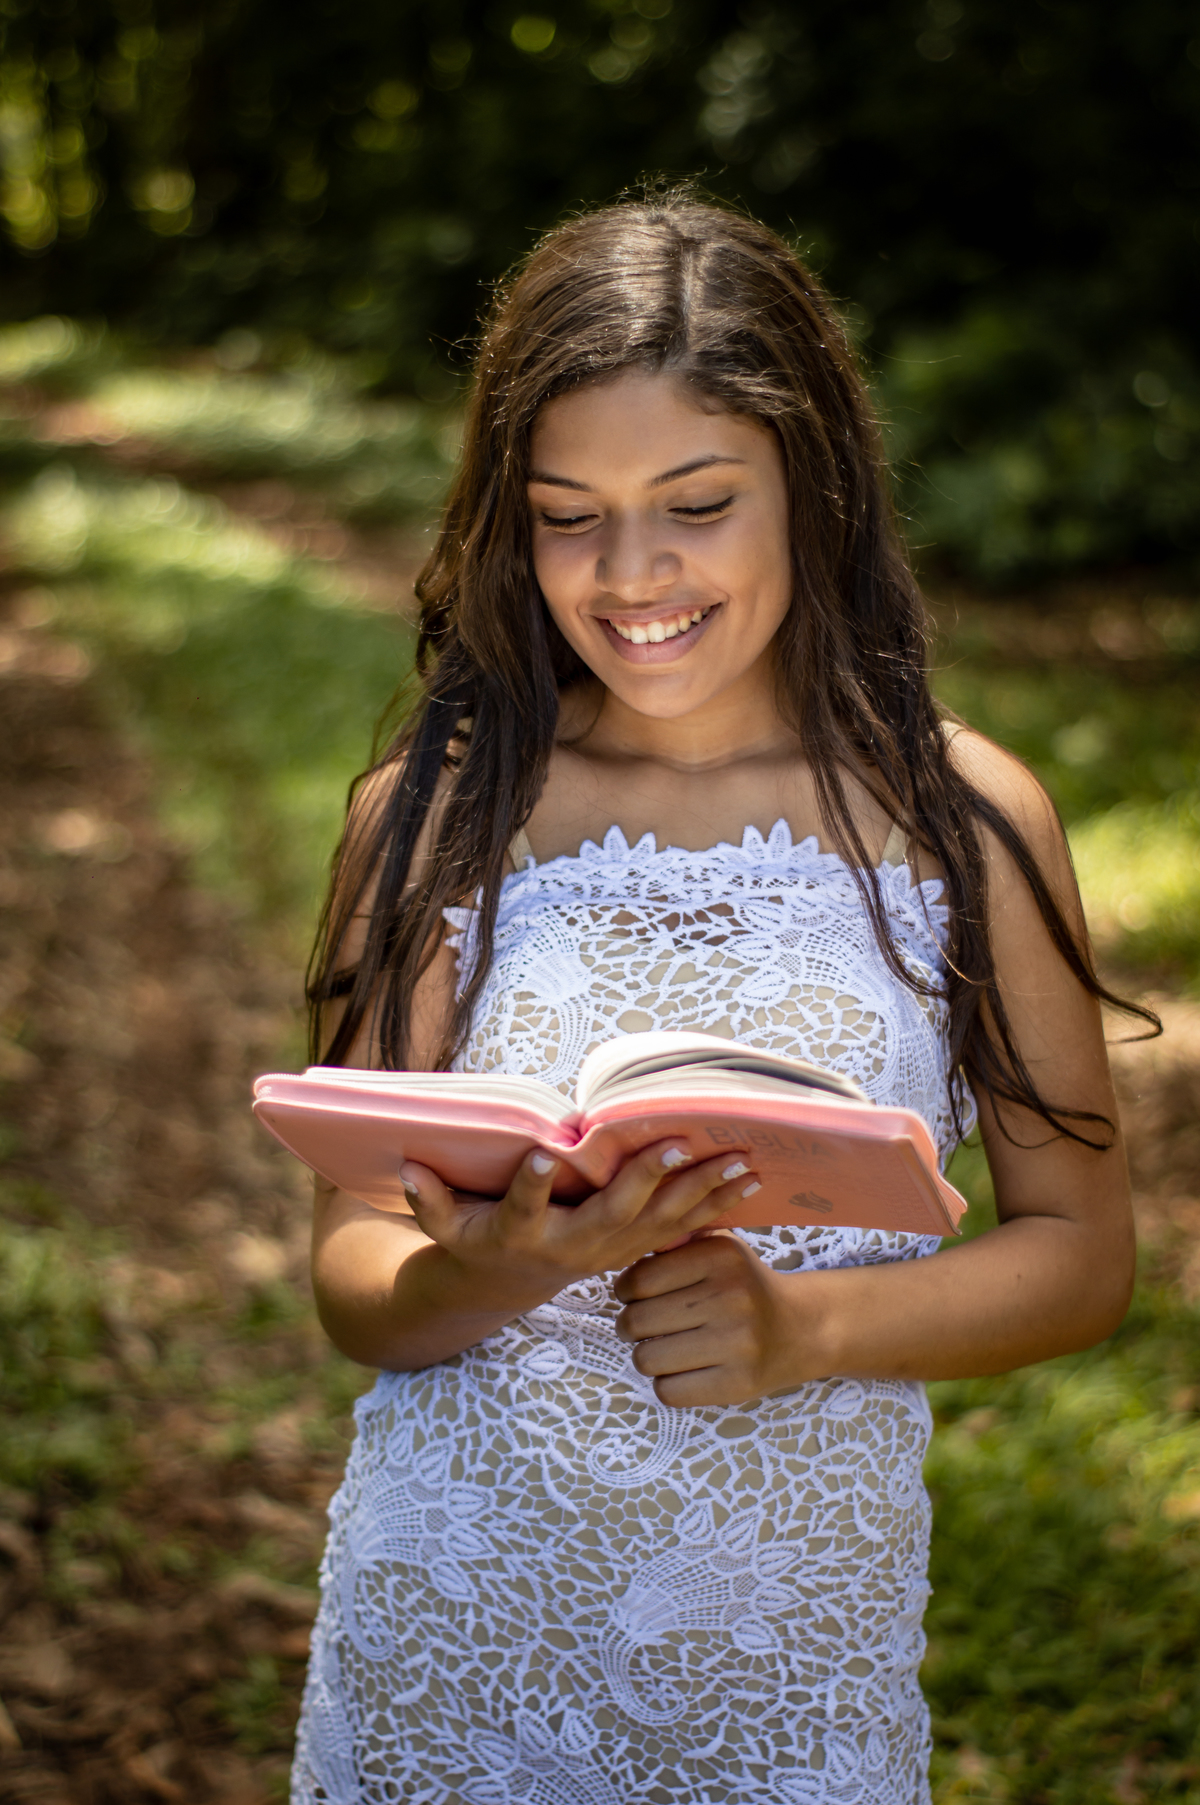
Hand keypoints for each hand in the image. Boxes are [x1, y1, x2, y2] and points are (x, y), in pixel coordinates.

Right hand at [396, 1142, 761, 1320]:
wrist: (511, 1284)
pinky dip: (716, 1208)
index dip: (531, 1185)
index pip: (523, 1208)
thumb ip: (427, 1197)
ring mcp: (609, 1252)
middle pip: (612, 1215)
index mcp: (522, 1233)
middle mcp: (571, 1247)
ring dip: (702, 1194)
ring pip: (660, 1223)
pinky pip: (681, 1229)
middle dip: (646, 1181)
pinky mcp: (634, 1250)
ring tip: (741, 1163)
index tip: (541, 1156)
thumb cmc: (475, 1237)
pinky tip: (752, 1184)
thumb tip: (404, 1166)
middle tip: (675, 1147)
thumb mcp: (444, 1223)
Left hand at [614, 1232, 819, 1406]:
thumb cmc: (745, 1286)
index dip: (625, 1291)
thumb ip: (675, 1242)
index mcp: (721, 1257)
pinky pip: (668, 1392)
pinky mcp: (739, 1384)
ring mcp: (737, 1343)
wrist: (803, 1329)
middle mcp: (730, 1296)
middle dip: (630, 1326)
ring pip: (647, 1359)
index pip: (638, 1280)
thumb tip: (625, 1250)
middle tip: (644, 1325)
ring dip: (647, 1356)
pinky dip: (667, 1383)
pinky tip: (684, 1370)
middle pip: (636, 1321)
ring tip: (664, 1347)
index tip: (635, 1296)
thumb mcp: (720, 1248)